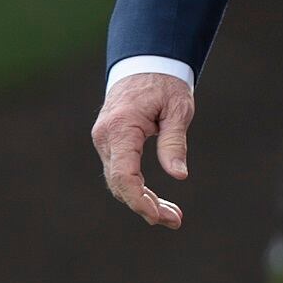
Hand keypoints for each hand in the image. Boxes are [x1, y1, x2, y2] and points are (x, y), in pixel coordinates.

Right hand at [92, 71, 193, 229]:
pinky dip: (136, 188)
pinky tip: (155, 201)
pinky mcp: (109, 142)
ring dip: (142, 200)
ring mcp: (104, 140)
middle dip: (146, 207)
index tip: (161, 216)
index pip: (124, 176)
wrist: (145, 62)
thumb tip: (179, 176)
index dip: (140, 201)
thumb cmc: (164, 83)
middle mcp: (106, 136)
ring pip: (119, 181)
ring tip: (172, 215)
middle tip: (176, 220)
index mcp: (121, 127)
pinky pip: (120, 171)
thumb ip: (174, 142)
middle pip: (120, 184)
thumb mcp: (178, 109)